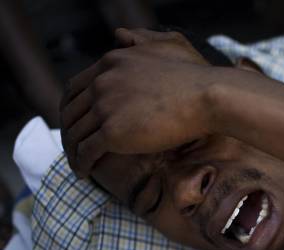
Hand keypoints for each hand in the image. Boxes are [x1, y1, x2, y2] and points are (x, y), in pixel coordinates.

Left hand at [60, 29, 216, 176]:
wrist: (206, 97)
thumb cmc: (194, 76)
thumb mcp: (163, 45)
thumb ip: (140, 39)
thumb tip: (121, 34)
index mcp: (110, 62)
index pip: (76, 88)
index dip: (71, 108)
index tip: (75, 121)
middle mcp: (102, 82)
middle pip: (70, 112)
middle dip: (68, 131)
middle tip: (73, 145)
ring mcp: (105, 107)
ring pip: (75, 134)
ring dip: (72, 151)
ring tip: (77, 163)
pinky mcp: (112, 132)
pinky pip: (86, 151)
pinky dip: (80, 164)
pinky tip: (83, 172)